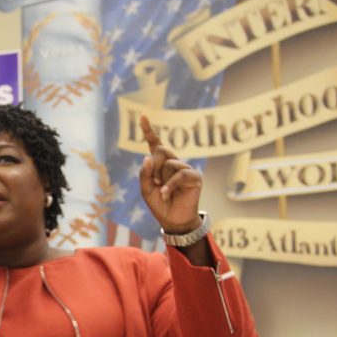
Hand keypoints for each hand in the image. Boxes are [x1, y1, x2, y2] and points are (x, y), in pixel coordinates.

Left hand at [138, 114, 202, 232]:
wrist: (172, 221)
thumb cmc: (160, 205)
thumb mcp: (146, 190)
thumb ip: (144, 174)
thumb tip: (147, 156)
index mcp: (161, 164)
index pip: (155, 143)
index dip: (148, 130)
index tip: (142, 116)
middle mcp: (174, 163)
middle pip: (161, 151)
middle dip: (154, 167)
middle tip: (155, 182)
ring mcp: (185, 169)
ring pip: (169, 163)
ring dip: (162, 179)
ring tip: (163, 192)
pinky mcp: (194, 177)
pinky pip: (179, 174)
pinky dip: (169, 185)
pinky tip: (165, 194)